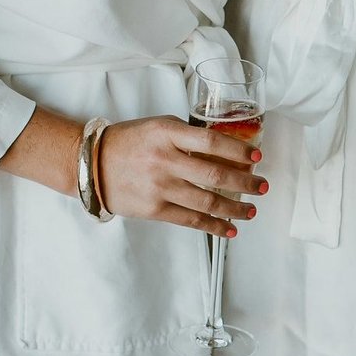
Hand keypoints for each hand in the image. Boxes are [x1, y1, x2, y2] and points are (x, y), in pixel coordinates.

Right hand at [97, 116, 264, 235]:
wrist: (92, 164)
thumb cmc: (129, 142)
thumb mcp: (158, 127)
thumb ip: (187, 136)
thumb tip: (224, 152)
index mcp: (167, 133)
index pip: (212, 141)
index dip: (238, 150)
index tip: (256, 157)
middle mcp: (165, 160)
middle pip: (216, 174)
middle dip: (246, 182)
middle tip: (263, 186)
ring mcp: (160, 187)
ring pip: (208, 201)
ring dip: (236, 208)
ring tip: (251, 210)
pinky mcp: (155, 209)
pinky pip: (191, 220)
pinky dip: (214, 226)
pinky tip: (229, 229)